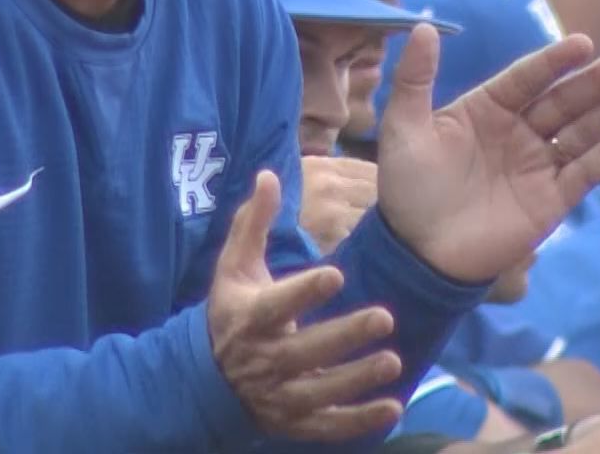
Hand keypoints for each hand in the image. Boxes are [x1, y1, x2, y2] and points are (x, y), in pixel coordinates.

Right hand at [208, 170, 401, 441]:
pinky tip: (392, 406)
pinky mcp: (292, 421)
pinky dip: (359, 421)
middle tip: (385, 317)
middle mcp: (263, 359)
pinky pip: (328, 425)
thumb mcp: (234, 266)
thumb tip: (269, 174)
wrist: (206, 377)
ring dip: (357, 378)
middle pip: (306, 350)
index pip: (277, 305)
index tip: (335, 274)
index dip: (304, 292)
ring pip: (320, 390)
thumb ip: (253, 223)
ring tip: (393, 361)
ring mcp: (278, 394)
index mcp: (248, 317)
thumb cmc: (230, 311)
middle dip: (345, 335)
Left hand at [377, 26, 599, 283]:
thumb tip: (422, 25)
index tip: (582, 42)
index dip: (554, 62)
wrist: (417, 253)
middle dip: (595, 80)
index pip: (526, 79)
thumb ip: (415, 78)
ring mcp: (537, 166)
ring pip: (581, 130)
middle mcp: (517, 133)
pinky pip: (586, 171)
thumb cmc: (407, 188)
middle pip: (563, 100)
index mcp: (485, 110)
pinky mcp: (551, 200)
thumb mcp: (404, 127)